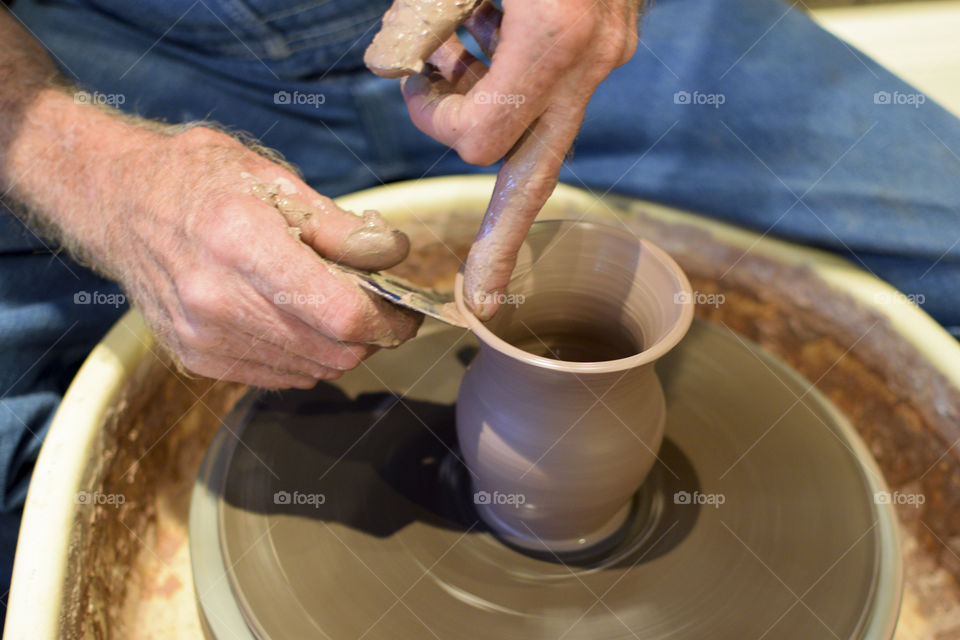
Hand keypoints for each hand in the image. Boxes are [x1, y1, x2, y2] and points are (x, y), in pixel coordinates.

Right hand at [103, 127, 419, 387]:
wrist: (116, 202)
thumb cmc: (198, 179)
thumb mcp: (272, 178)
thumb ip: (340, 226)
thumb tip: (394, 255)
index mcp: (241, 241)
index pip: (340, 313)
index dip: (389, 320)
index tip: (407, 310)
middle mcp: (217, 299)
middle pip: (334, 351)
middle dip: (374, 336)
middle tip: (381, 307)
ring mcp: (203, 336)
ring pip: (313, 370)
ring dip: (341, 347)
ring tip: (335, 305)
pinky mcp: (196, 358)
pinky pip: (281, 376)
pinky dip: (306, 357)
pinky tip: (298, 320)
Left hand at [399, 0, 640, 317]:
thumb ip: (418, 19)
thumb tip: (392, 68)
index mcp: (553, 37)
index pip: (480, 141)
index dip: (434, 123)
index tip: (417, 83)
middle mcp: (590, 57)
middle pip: (535, 179)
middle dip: (500, 242)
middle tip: (483, 298)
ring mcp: (608, 52)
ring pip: (536, 127)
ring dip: (484, 106)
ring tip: (459, 43)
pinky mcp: (612, 40)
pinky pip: (554, 86)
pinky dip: (509, 72)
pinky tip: (489, 20)